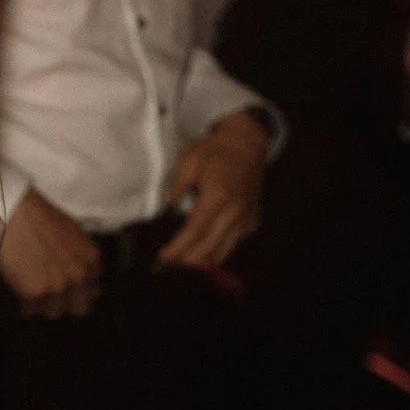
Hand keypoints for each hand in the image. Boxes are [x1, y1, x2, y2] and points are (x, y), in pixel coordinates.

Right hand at [0, 188, 100, 318]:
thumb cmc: (38, 216)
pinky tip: (18, 295)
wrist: (14, 209)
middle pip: (79, 308)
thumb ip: (82, 259)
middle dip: (65, 303)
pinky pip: (30, 312)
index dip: (76, 291)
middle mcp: (80, 276)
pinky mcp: (35, 292)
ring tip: (30, 295)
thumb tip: (92, 287)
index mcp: (92, 261)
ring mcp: (58, 286)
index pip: (92, 291)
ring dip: (43, 306)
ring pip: (53, 313)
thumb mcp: (73, 235)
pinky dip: (23, 306)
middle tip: (49, 296)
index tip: (64, 290)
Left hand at [157, 110, 267, 270]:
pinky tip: (196, 247)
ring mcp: (246, 221)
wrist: (246, 144)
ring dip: (199, 261)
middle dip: (185, 261)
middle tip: (164, 265)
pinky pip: (229, 245)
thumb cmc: (214, 151)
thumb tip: (158, 217)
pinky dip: (212, 250)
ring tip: (177, 260)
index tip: (162, 259)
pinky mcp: (251, 224)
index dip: (178, 249)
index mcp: (219, 196)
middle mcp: (236, 213)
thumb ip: (174, 193)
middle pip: (208, 250)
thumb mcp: (187, 164)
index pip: (195, 232)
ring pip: (220, 254)